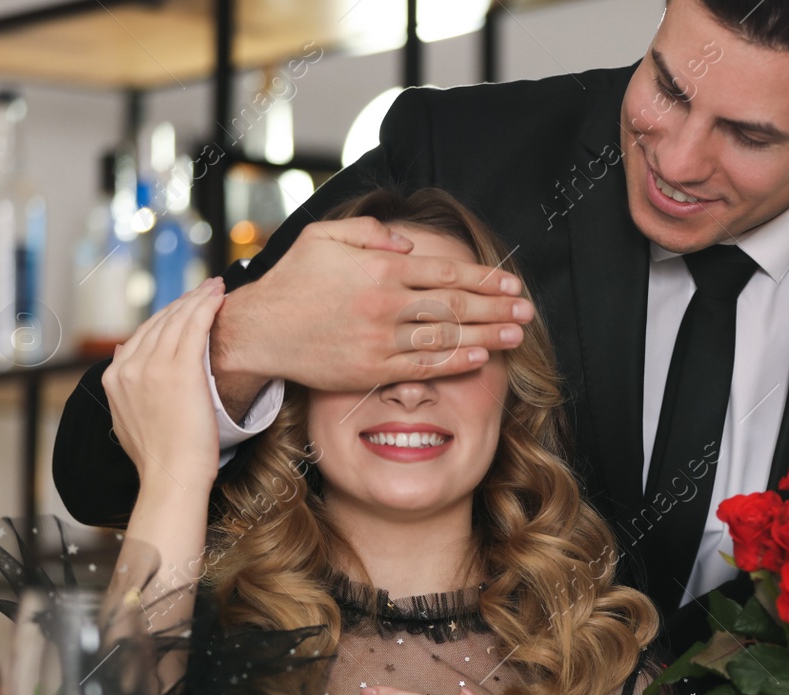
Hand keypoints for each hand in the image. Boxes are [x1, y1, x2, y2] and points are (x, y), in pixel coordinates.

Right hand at [103, 277, 224, 494]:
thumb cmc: (161, 457)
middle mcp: (128, 366)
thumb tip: (122, 354)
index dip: (166, 318)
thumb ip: (125, 385)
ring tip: (216, 287)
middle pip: (159, 323)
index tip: (185, 308)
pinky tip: (220, 296)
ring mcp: (152, 366)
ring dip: (198, 299)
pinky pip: (195, 327)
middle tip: (205, 289)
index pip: (142, 335)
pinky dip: (207, 307)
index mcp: (114, 377)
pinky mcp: (180, 369)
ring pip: (178, 320)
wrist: (172, 477)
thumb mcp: (128, 418)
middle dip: (184, 302)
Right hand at [211, 216, 534, 395]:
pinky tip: (481, 357)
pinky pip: (423, 366)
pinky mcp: (372, 368)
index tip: (512, 283)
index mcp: (380, 266)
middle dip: (497, 307)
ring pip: (446, 337)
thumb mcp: (323, 236)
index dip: (485, 279)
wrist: (259, 330)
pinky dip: (455, 362)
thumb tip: (411, 242)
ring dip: (487, 335)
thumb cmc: (293, 280)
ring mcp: (379, 337)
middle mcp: (385, 302)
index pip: (447, 271)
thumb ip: (370, 231)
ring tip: (517, 335)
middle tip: (528, 309)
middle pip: (455, 304)